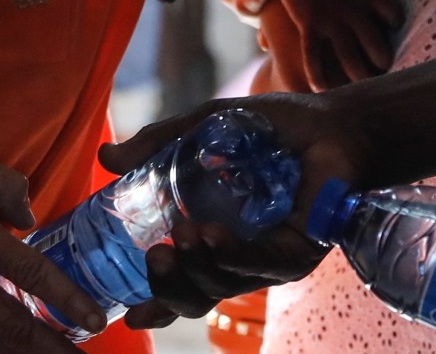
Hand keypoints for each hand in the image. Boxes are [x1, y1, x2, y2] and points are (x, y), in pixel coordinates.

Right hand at [96, 92, 374, 323]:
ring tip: (183, 236)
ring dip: (199, 266)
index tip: (127, 314)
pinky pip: (262, 264)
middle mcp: (240, 260)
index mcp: (214, 241)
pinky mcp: (300, 253)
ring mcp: (270, 261)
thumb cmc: (270, 130)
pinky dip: (235, 254)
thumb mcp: (203, 130)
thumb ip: (158, 145)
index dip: (154, 302)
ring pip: (225, 284)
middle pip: (197, 296)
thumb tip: (105, 158)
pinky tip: (215, 237)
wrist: (329, 122)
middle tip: (154, 256)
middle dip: (168, 286)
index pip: (180, 284)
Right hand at [272, 0, 401, 90]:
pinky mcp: (310, 25)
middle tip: (384, 73)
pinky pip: (314, 56)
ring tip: (362, 86)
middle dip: (381, 62)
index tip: (392, 28)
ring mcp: (331, 19)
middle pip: (376, 44)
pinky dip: (318, 75)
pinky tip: (321, 90)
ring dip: (358, 75)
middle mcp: (353, 9)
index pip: (393, 14)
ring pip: (349, 57)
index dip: (395, 23)